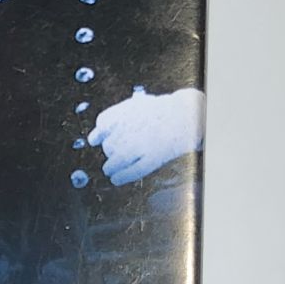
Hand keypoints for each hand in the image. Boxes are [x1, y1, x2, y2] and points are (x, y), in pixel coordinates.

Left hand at [88, 87, 203, 185]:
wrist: (187, 115)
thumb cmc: (164, 110)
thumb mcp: (139, 105)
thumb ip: (118, 117)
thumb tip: (96, 136)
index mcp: (124, 113)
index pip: (102, 125)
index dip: (99, 134)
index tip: (97, 139)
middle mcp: (129, 129)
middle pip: (108, 145)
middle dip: (109, 150)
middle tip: (113, 154)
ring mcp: (140, 145)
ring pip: (115, 161)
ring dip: (110, 166)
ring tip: (108, 169)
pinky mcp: (152, 159)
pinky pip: (131, 172)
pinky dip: (120, 177)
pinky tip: (115, 179)